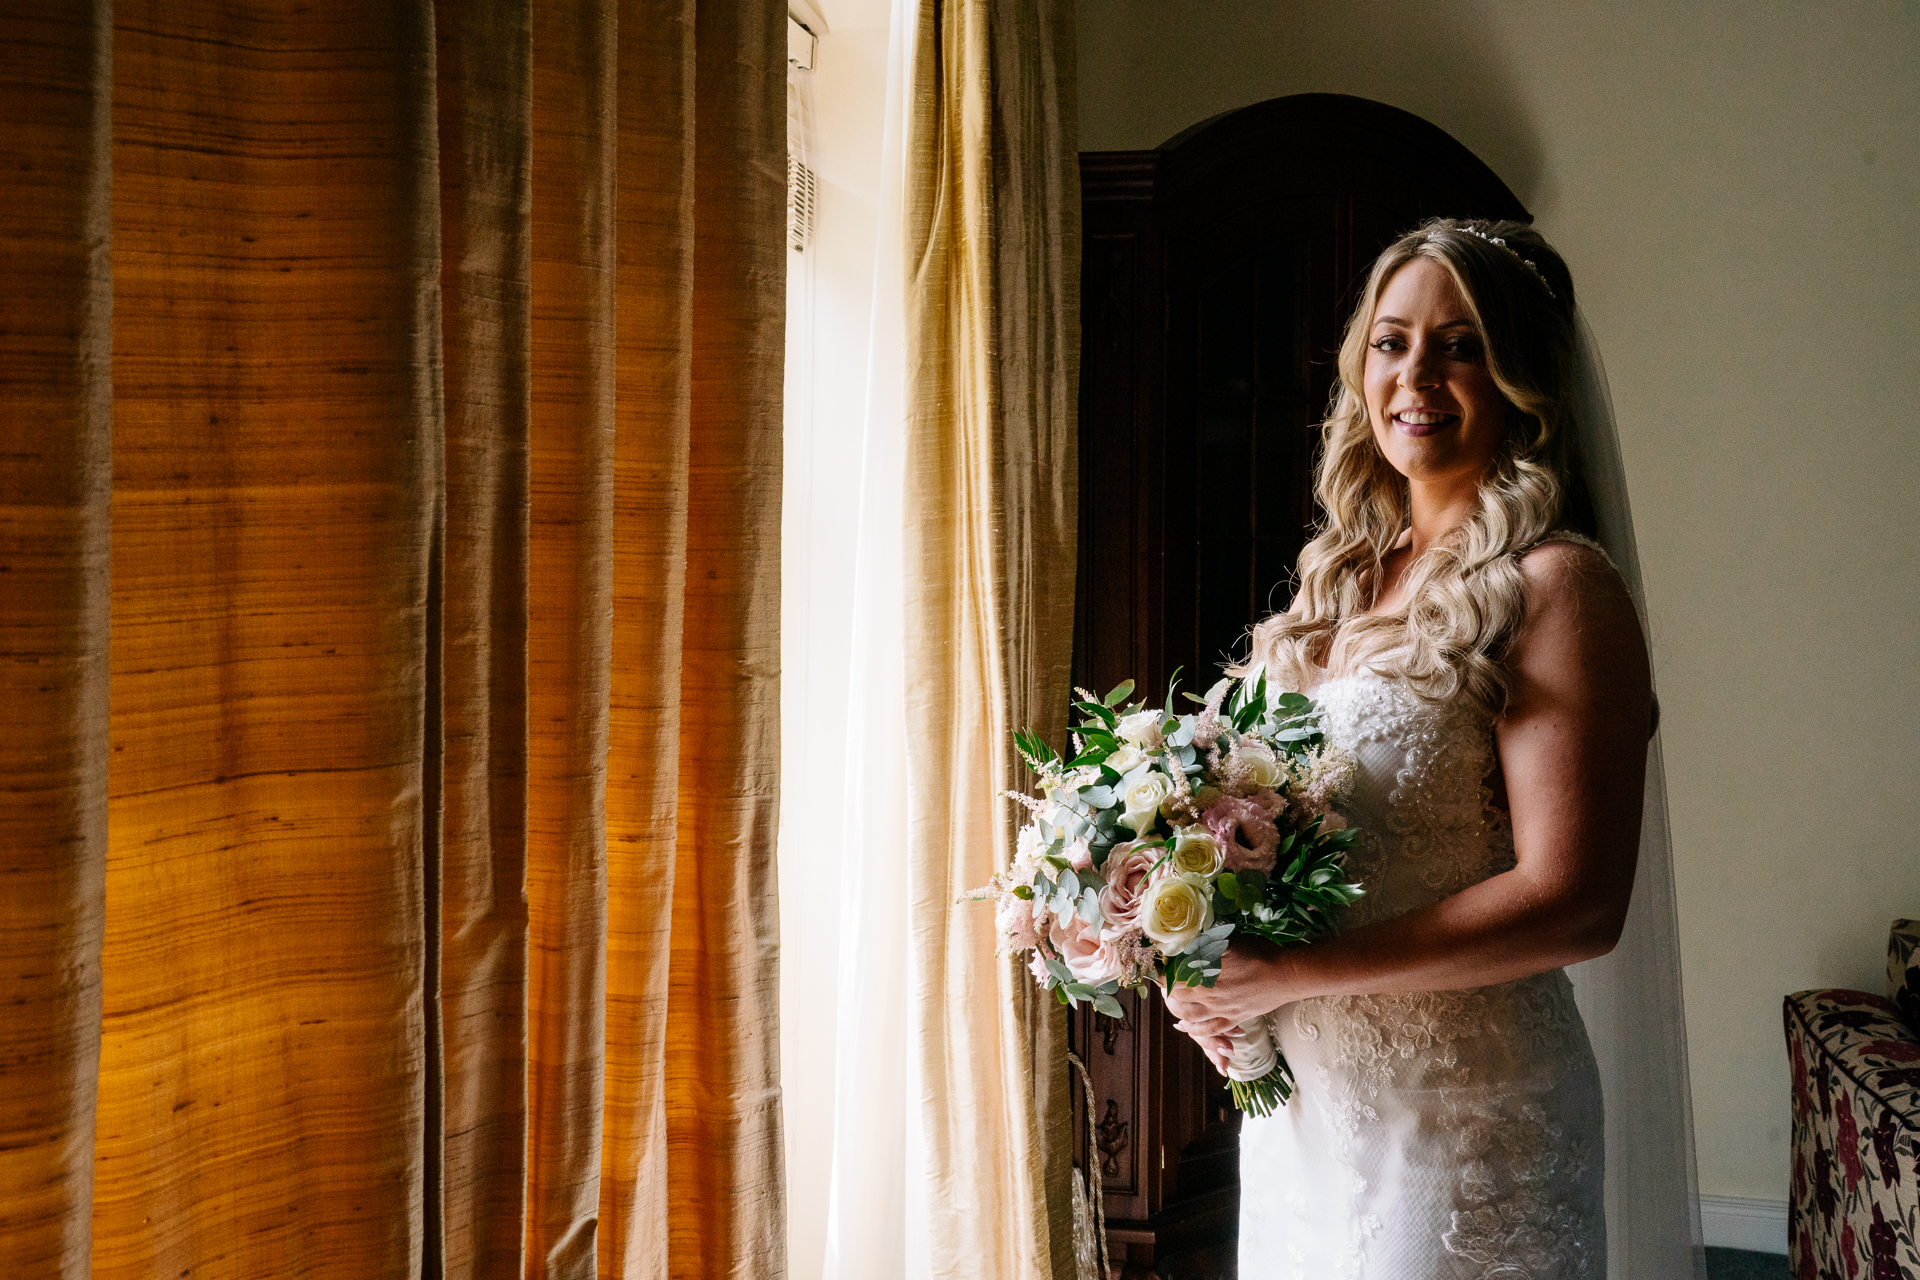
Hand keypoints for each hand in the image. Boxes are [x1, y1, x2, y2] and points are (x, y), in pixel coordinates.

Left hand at [1164, 937, 1293, 1069]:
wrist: (1285, 974)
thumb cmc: (1258, 953)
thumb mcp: (1228, 942)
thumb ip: (1204, 944)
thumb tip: (1184, 940)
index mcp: (1203, 974)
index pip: (1171, 975)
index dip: (1160, 970)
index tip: (1154, 963)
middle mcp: (1207, 995)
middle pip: (1177, 994)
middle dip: (1166, 987)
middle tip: (1162, 978)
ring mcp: (1220, 1010)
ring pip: (1189, 1015)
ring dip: (1178, 1008)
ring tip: (1172, 1000)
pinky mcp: (1233, 1019)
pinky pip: (1210, 1029)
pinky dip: (1196, 1030)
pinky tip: (1186, 1027)